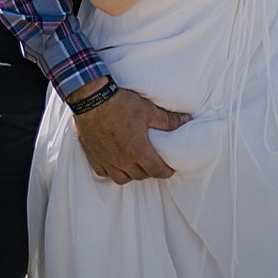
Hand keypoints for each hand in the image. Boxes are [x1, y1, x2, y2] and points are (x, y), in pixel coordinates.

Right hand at [70, 84, 189, 182]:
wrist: (91, 99)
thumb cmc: (120, 103)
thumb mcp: (148, 109)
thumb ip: (168, 119)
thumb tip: (186, 120)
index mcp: (138, 151)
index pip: (157, 171)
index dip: (167, 171)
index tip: (170, 168)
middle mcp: (123, 160)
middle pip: (141, 175)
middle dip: (150, 171)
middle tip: (153, 162)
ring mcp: (107, 160)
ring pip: (122, 178)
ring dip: (131, 174)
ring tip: (135, 165)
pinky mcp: (93, 157)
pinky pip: (104, 173)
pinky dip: (111, 171)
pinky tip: (114, 163)